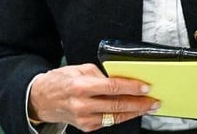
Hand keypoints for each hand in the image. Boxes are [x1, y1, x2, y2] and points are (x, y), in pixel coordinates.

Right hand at [28, 63, 158, 130]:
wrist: (42, 99)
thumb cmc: (61, 81)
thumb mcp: (79, 69)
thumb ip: (100, 74)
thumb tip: (120, 78)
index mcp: (81, 86)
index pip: (112, 87)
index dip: (132, 88)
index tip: (146, 87)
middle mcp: (83, 105)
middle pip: (117, 104)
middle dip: (139, 103)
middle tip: (154, 100)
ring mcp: (84, 118)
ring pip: (116, 116)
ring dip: (135, 112)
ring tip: (148, 107)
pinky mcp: (86, 127)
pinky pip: (109, 121)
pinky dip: (122, 116)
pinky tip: (131, 111)